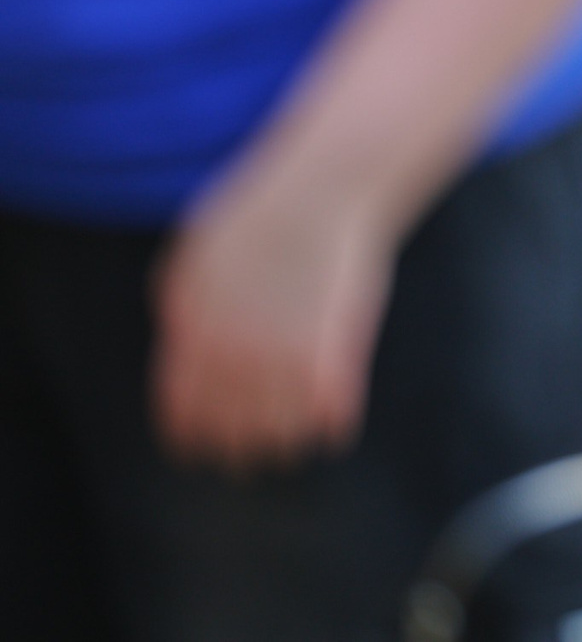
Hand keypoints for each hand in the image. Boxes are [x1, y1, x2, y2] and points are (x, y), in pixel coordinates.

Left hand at [152, 172, 397, 471]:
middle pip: (232, 430)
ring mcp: (285, 354)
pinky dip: (331, 424)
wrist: (320, 189)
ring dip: (285, 442)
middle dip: (239, 449)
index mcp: (195, 334)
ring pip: (281, 430)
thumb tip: (181, 336)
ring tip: (291, 445)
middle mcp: (235, 354)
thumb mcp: (194, 258)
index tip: (203, 446)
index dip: (193, 437)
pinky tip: (333, 425)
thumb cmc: (258, 212)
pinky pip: (330, 411)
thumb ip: (182, 307)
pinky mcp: (335, 348)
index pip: (184, 412)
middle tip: (250, 457)